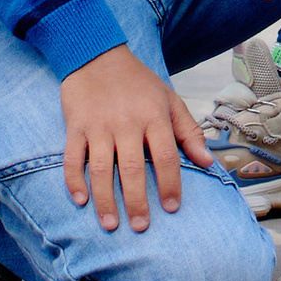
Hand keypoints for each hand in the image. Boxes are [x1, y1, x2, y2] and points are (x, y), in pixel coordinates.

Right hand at [61, 45, 207, 231]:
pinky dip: (75, 181)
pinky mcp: (76, 125)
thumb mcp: (169, 99)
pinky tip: (81, 201)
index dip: (170, 183)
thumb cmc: (138, 82)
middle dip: (137, 202)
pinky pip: (73, 158)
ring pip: (101, 169)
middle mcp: (126, 121)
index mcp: (153, 115)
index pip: (165, 155)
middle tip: (141, 226)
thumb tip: (207, 162)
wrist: (97, 54)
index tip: (171, 207)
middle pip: (132, 169)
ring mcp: (99, 124)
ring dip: (105, 200)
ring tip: (111, 224)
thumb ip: (189, 131)